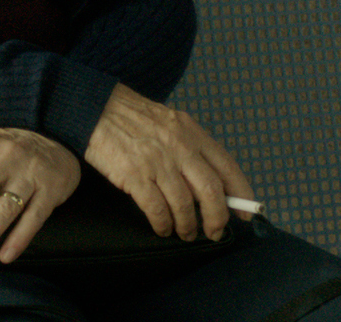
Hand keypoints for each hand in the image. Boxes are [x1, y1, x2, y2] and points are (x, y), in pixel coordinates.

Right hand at [84, 83, 254, 242]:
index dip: (242, 195)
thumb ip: (190, 147)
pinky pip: (157, 210)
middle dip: (217, 219)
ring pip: (184, 205)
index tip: (245, 214)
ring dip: (187, 226)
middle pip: (211, 192)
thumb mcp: (170, 122)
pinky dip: (163, 224)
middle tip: (214, 232)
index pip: (228, 168)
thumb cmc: (132, 117)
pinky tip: (162, 227)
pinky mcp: (135, 176)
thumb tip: (209, 183)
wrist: (95, 107)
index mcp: (192, 133)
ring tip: (184, 232)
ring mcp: (157, 162)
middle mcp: (179, 147)